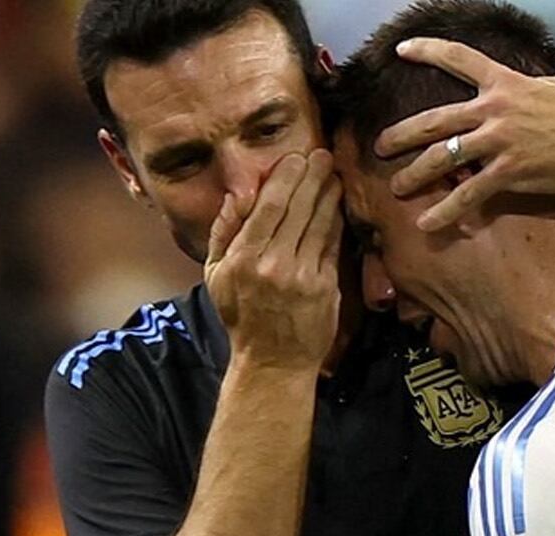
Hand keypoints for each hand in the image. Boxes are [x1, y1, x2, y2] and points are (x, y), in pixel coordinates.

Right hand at [204, 150, 342, 370]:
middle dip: (311, 177)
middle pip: (296, 209)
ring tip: (334, 172)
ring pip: (318, 224)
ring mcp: (303, 276)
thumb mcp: (215, 275)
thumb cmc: (241, 316)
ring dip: (328, 195)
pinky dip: (336, 223)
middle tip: (322, 153)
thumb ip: (223, 233)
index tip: (296, 158)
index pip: (267, 207)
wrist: (273, 361)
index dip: (285, 179)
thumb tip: (236, 195)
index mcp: (243, 258)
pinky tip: (339, 205)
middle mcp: (274, 264)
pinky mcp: (326, 288)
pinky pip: (332, 247)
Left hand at [374, 38, 554, 231]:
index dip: (427, 51)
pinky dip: (446, 210)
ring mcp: (499, 141)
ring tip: (397, 188)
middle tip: (379, 146)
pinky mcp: (510, 172)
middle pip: (434, 120)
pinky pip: (468, 193)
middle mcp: (494, 109)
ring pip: (442, 157)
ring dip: (415, 174)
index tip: (403, 51)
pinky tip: (428, 224)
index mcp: (506, 82)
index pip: (458, 59)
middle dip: (401, 134)